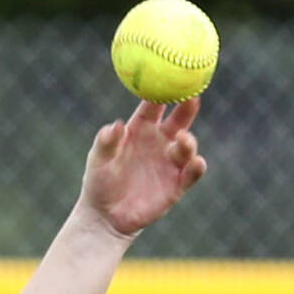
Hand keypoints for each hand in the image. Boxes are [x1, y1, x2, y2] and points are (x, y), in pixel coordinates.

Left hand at [80, 99, 205, 239]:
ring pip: (187, 145)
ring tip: (181, 140)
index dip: (163, 90)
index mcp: (140, 129)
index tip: (170, 76)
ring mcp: (170, 163)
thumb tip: (116, 125)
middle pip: (179, 119)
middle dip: (188, 106)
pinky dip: (197, 167)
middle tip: (193, 96)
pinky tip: (195, 162)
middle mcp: (159, 142)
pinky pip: (192, 173)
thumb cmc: (99, 183)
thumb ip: (105, 142)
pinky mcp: (177, 185)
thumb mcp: (97, 161)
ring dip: (188, 141)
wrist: (105, 217)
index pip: (155, 104)